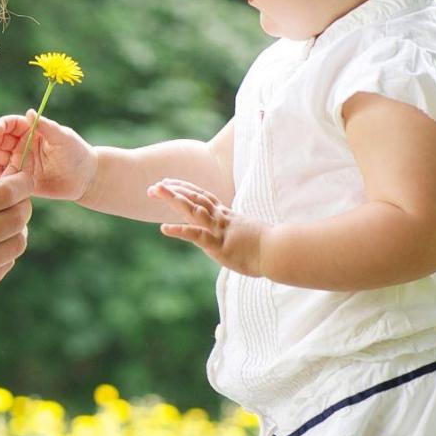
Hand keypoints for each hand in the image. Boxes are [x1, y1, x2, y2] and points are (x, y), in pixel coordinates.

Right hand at [0, 110, 95, 201]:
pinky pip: (0, 174)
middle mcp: (19, 145)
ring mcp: (17, 162)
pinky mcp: (17, 179)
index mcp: (29, 130)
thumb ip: (46, 126)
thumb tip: (30, 112)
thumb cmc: (76, 152)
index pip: (9, 125)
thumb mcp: (63, 137)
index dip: (1, 126)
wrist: (84, 178)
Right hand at [0, 171, 31, 327]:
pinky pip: (1, 268)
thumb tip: (11, 194)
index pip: (2, 195)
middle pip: (15, 220)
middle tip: (20, 204)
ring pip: (15, 246)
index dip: (21, 185)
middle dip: (23, 208)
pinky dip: (2, 255)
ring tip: (5, 228)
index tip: (24, 181)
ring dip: (17, 233)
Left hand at [150, 179, 268, 275]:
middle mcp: (222, 219)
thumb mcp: (251, 237)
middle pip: (195, 198)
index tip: (171, 183)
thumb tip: (241, 238)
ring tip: (155, 192)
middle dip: (174, 191)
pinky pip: (197, 235)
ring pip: (193, 210)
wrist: (280, 252)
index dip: (187, 189)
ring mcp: (220, 230)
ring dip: (174, 200)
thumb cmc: (270, 248)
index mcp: (228, 217)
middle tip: (155, 185)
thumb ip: (242, 234)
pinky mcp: (219, 244)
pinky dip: (180, 230)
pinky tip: (164, 228)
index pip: (204, 198)